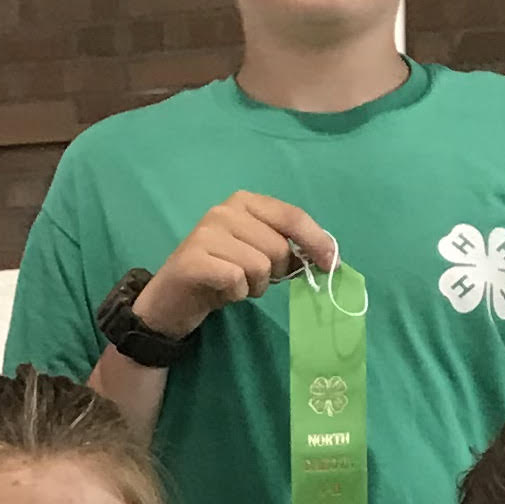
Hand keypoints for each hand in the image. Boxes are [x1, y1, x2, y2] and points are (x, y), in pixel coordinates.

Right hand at [136, 189, 340, 343]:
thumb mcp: (258, 255)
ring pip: (260, 265)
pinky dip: (236, 294)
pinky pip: (236, 280)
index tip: (332, 264)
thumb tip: (328, 256)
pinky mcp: (193, 260)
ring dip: (254, 286)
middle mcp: (224, 211)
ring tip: (236, 285)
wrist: (172, 300)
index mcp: (244, 203)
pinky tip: (222, 292)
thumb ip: (287, 248)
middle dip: (275, 273)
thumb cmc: (220, 275)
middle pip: (278, 247)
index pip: (292, 216)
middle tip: (254, 280)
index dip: (317, 241)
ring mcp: (206, 233)